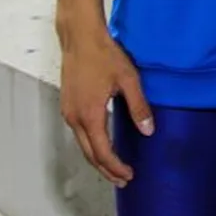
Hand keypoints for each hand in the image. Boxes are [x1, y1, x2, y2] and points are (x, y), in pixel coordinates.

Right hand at [59, 29, 153, 187]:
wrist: (80, 37)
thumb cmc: (104, 54)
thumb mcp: (128, 79)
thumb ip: (139, 107)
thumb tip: (148, 130)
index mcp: (90, 115)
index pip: (103, 152)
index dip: (116, 167)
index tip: (129, 174)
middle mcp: (75, 117)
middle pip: (89, 153)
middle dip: (106, 169)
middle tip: (122, 179)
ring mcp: (68, 111)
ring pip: (82, 144)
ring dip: (97, 157)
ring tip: (113, 167)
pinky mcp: (67, 104)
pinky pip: (78, 132)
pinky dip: (90, 144)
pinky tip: (101, 143)